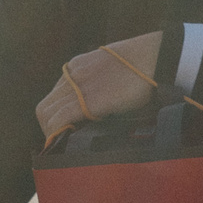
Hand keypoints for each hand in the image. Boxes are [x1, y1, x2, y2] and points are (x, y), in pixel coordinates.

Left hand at [35, 31, 163, 143]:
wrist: (156, 56)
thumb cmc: (144, 63)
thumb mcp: (114, 67)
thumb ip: (102, 81)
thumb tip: (104, 101)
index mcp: (78, 66)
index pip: (54, 95)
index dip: (56, 114)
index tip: (66, 128)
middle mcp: (73, 75)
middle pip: (46, 106)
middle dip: (49, 127)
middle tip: (63, 142)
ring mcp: (78, 87)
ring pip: (47, 113)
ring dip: (51, 132)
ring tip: (63, 146)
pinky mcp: (88, 100)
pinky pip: (60, 119)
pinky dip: (56, 133)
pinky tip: (64, 143)